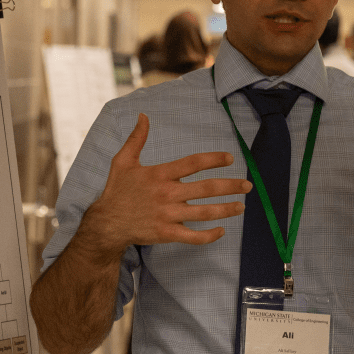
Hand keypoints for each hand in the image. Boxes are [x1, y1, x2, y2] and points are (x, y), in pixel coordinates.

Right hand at [87, 113, 252, 254]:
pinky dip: (209, 236)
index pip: (193, 163)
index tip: (230, 158)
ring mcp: (168, 215)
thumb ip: (136, 139)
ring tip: (241, 207)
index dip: (214, 159)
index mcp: (160, 174)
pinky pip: (193, 237)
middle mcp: (167, 194)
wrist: (106, 223)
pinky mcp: (166, 233)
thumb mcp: (122, 160)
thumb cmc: (117, 191)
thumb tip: (143, 116)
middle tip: (247, 186)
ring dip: (226, 210)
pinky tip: (221, 231)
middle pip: (206, 188)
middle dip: (230, 186)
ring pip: (204, 213)